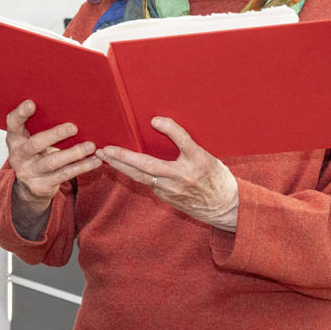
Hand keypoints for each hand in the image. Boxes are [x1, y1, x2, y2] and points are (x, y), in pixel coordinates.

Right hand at [6, 100, 100, 238]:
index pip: (13, 123)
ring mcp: (29, 172)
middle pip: (36, 144)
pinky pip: (64, 175)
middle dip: (55, 135)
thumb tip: (69, 105)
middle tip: (74, 127)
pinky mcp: (41, 185)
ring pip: (53, 161)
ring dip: (74, 153)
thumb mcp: (31, 139)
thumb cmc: (36, 153)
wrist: (30, 187)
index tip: (32, 103)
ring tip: (91, 146)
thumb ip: (40, 125)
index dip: (21, 113)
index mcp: (15, 139)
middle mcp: (18, 155)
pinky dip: (82, 167)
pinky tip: (95, 161)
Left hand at [97, 117, 238, 231]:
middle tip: (106, 149)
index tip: (154, 120)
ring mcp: (174, 189)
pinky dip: (131, 173)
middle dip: (125, 157)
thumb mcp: (208, 157)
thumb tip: (160, 126)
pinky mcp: (167, 198)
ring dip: (121, 166)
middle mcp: (184, 176)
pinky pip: (146, 182)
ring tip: (104, 157)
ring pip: (141, 177)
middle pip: (150, 165)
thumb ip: (187, 145)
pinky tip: (118, 166)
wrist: (226, 209)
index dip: (170, 129)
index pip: (184, 141)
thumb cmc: (216, 178)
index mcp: (200, 160)